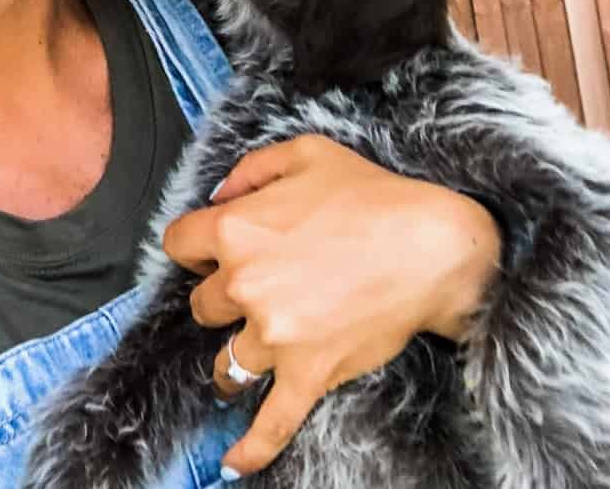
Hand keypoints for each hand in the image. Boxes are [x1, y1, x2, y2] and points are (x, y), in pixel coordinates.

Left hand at [163, 135, 500, 476]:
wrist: (430, 246)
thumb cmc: (372, 194)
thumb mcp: (306, 152)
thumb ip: (251, 169)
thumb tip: (218, 196)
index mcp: (236, 229)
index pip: (179, 244)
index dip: (194, 246)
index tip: (210, 249)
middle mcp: (245, 283)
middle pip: (203, 303)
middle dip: (222, 296)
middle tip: (254, 288)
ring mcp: (275, 334)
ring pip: (227, 359)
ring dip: (233, 355)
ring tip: (247, 352)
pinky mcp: (308, 373)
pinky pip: (271, 422)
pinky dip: (251, 448)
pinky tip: (232, 465)